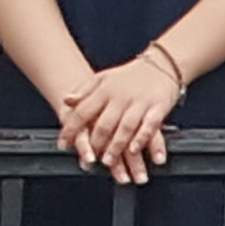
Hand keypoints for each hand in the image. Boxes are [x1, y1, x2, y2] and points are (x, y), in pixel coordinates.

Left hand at [61, 49, 187, 181]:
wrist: (161, 65)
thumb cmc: (129, 77)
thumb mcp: (103, 78)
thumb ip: (84, 91)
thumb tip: (66, 101)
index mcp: (104, 90)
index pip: (83, 111)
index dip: (71, 129)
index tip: (63, 144)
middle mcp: (121, 97)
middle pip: (104, 123)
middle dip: (95, 143)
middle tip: (89, 158)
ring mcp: (140, 103)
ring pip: (125, 128)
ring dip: (116, 147)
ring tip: (108, 161)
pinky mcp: (158, 108)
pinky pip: (149, 126)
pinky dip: (141, 139)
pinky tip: (135, 150)